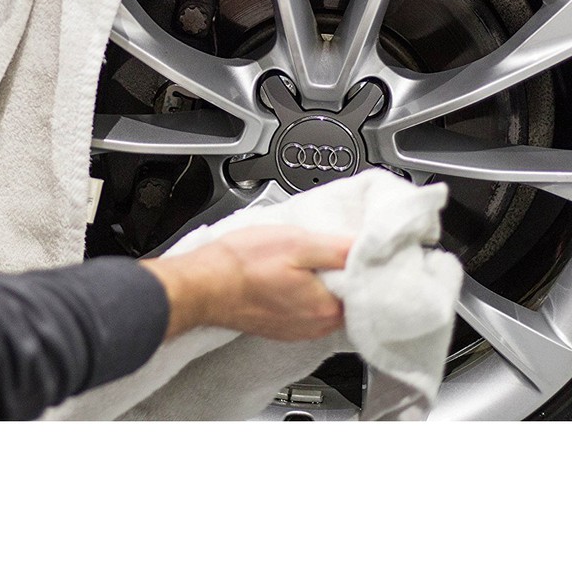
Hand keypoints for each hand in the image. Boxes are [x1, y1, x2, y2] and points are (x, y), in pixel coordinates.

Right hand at [140, 225, 350, 341]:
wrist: (201, 285)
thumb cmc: (242, 265)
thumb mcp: (297, 242)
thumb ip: (339, 249)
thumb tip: (369, 249)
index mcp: (327, 308)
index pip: (366, 287)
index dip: (361, 263)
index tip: (352, 246)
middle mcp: (316, 327)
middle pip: (347, 296)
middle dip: (341, 272)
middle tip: (325, 248)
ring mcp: (297, 330)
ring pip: (325, 302)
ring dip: (321, 282)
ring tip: (303, 260)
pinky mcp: (281, 327)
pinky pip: (306, 309)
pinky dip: (304, 292)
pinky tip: (288, 275)